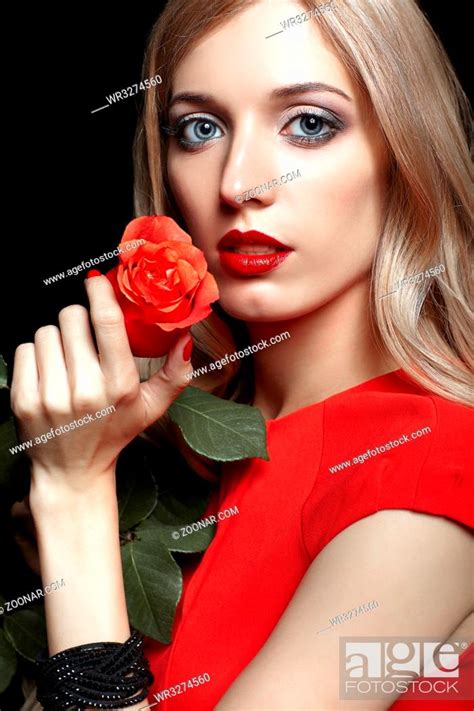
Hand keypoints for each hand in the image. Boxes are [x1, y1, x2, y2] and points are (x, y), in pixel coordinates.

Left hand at [10, 274, 192, 502]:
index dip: (99, 292)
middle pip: (71, 317)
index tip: (96, 281)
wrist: (73, 471)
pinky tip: (49, 375)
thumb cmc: (115, 431)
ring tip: (67, 362)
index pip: (105, 322)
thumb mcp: (153, 407)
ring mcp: (51, 396)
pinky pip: (25, 351)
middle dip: (77, 321)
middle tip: (84, 340)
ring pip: (45, 332)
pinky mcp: (23, 401)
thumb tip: (186, 337)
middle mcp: (85, 390)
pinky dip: (36, 356)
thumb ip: (176, 373)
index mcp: (119, 385)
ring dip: (56, 340)